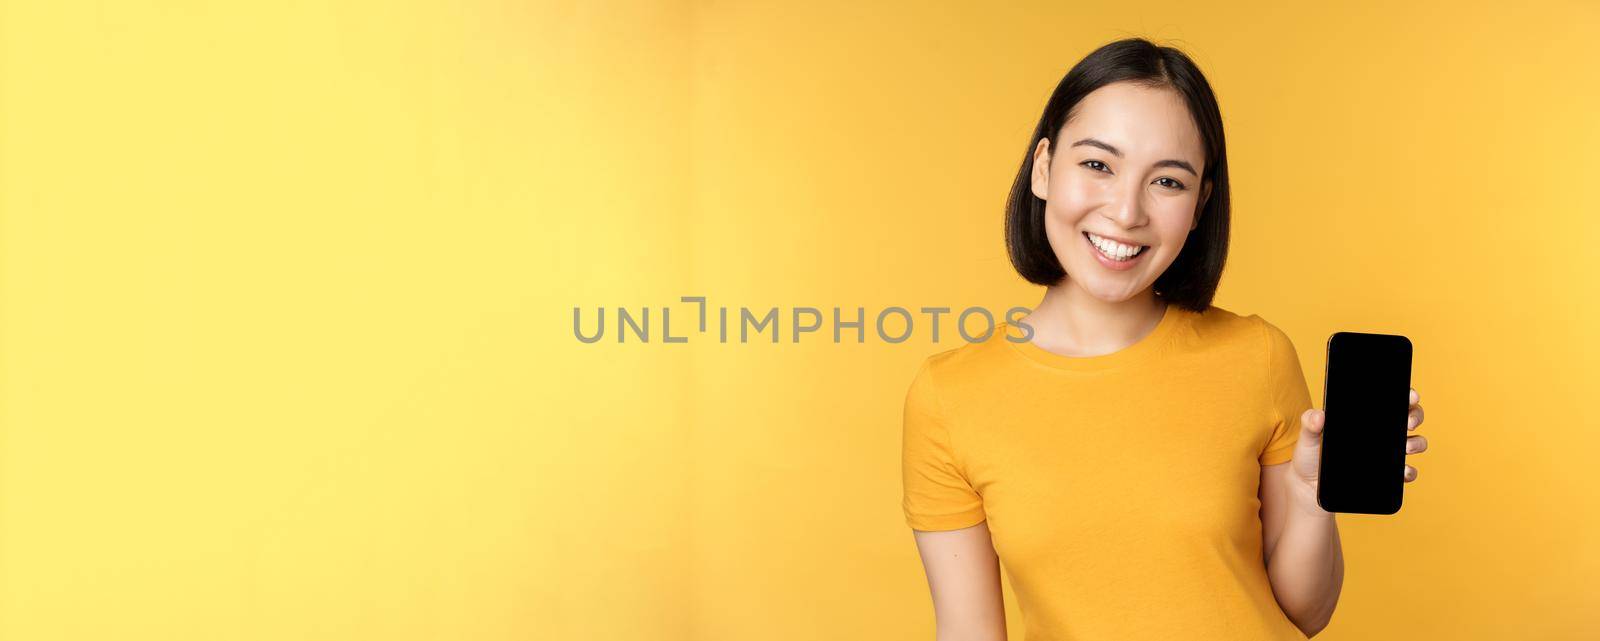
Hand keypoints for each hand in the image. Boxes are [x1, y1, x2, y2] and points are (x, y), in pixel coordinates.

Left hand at [1288, 388, 1427, 516]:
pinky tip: (1402, 471)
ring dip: (1417, 442)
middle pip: (1409, 417)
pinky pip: (1407, 471)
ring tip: (1406, 447)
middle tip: (1408, 422)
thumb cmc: (1310, 456)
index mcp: (1364, 418)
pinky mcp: (1387, 474)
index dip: (1405, 395)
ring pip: (1415, 442)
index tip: (1410, 396)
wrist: (1310, 487)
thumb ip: (1310, 423)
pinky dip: (1409, 471)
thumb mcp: (1308, 437)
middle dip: (1416, 415)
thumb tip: (1319, 415)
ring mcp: (1387, 453)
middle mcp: (1380, 433)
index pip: (1390, 400)